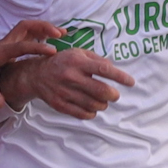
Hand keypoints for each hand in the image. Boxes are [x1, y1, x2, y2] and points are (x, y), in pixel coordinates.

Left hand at [0, 19, 63, 107]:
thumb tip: (0, 103)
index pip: (21, 46)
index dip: (37, 48)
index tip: (53, 52)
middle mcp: (1, 46)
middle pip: (25, 27)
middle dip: (44, 27)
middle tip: (61, 33)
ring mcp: (3, 46)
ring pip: (25, 29)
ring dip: (42, 28)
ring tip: (60, 33)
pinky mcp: (3, 49)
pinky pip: (23, 37)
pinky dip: (37, 35)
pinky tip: (46, 43)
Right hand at [1, 47, 134, 119]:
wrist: (36, 75)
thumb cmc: (62, 62)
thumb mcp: (78, 53)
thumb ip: (97, 59)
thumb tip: (114, 69)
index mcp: (77, 62)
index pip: (104, 70)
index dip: (120, 77)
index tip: (131, 82)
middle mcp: (71, 77)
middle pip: (101, 91)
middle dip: (113, 95)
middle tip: (114, 95)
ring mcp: (65, 92)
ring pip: (94, 105)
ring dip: (103, 104)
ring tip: (101, 101)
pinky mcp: (60, 105)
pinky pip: (83, 114)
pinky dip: (92, 113)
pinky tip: (92, 108)